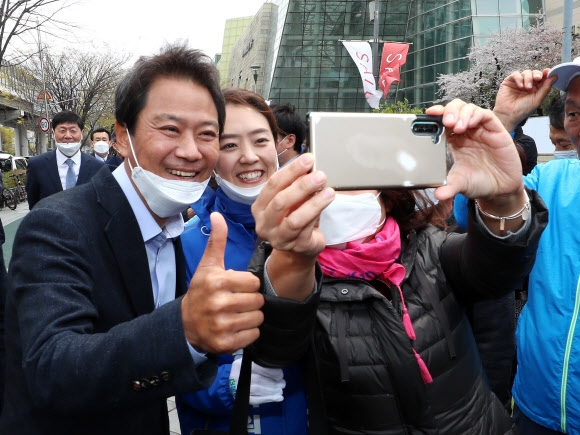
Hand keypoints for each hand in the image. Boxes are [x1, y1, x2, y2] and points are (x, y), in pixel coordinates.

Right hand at [181, 212, 263, 353]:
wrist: (185, 324)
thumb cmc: (202, 290)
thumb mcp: (208, 265)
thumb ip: (217, 241)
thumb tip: (217, 215)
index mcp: (217, 282)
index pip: (254, 282)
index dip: (248, 284)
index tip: (236, 287)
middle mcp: (218, 304)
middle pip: (257, 300)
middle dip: (250, 301)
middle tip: (236, 301)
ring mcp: (221, 325)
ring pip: (258, 318)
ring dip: (251, 317)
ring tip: (236, 314)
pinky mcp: (224, 343)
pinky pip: (253, 335)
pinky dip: (248, 333)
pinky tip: (235, 327)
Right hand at [229, 358, 285, 404]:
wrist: (235, 382)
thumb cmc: (248, 371)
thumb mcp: (253, 364)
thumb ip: (264, 366)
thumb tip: (279, 374)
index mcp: (240, 364)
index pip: (257, 367)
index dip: (270, 372)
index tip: (280, 375)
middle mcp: (237, 376)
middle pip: (257, 379)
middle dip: (272, 382)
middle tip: (282, 384)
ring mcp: (238, 388)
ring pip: (257, 390)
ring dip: (271, 391)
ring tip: (281, 391)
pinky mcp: (242, 398)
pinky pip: (256, 400)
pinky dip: (268, 399)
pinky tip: (278, 398)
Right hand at [252, 154, 334, 299]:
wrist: (300, 248)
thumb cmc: (294, 217)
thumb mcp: (293, 199)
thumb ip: (297, 185)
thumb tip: (310, 167)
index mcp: (260, 207)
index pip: (273, 185)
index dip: (291, 170)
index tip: (308, 159)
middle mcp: (264, 223)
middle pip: (280, 201)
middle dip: (302, 186)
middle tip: (320, 175)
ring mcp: (278, 237)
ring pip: (294, 219)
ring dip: (313, 203)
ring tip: (328, 191)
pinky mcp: (295, 247)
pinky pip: (306, 229)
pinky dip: (317, 214)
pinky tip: (326, 201)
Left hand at [426, 99, 523, 202]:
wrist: (500, 189)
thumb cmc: (478, 182)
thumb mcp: (460, 184)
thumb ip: (448, 187)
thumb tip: (437, 194)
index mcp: (453, 142)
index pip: (441, 122)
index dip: (435, 116)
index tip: (427, 115)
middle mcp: (466, 133)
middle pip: (454, 110)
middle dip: (447, 111)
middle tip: (445, 122)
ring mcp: (480, 130)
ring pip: (468, 109)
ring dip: (460, 113)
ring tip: (457, 126)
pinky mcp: (495, 130)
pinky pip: (485, 115)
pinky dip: (476, 115)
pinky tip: (470, 123)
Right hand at [493, 68, 554, 131]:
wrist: (509, 115)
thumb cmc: (522, 110)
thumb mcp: (537, 100)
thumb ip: (546, 88)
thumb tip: (555, 76)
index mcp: (537, 88)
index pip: (543, 77)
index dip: (546, 73)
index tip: (548, 72)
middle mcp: (528, 84)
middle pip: (535, 73)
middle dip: (537, 74)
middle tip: (537, 79)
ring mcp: (519, 82)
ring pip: (526, 72)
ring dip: (528, 78)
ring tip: (526, 87)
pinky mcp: (509, 82)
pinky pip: (515, 74)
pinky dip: (519, 78)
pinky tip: (520, 86)